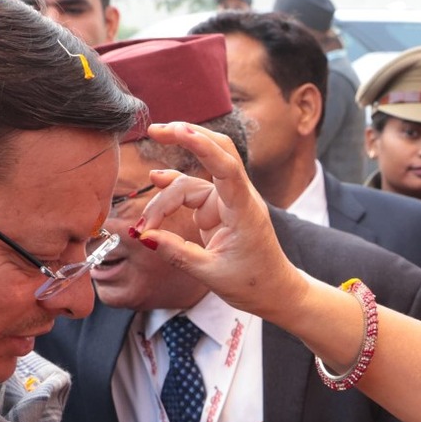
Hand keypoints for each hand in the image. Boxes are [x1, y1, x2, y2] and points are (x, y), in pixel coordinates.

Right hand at [134, 123, 312, 322]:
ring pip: (190, 185)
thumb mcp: (211, 273)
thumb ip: (177, 253)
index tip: (178, 131)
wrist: (275, 291)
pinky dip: (172, 192)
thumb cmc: (252, 282)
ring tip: (146, 225)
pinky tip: (157, 178)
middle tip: (154, 131)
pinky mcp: (218, 209)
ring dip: (165, 200)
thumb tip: (145, 236)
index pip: (227, 168)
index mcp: (245, 210)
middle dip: (186, 137)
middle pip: (217, 152)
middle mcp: (239, 198)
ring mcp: (228, 201)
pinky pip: (191, 194)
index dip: (202, 146)